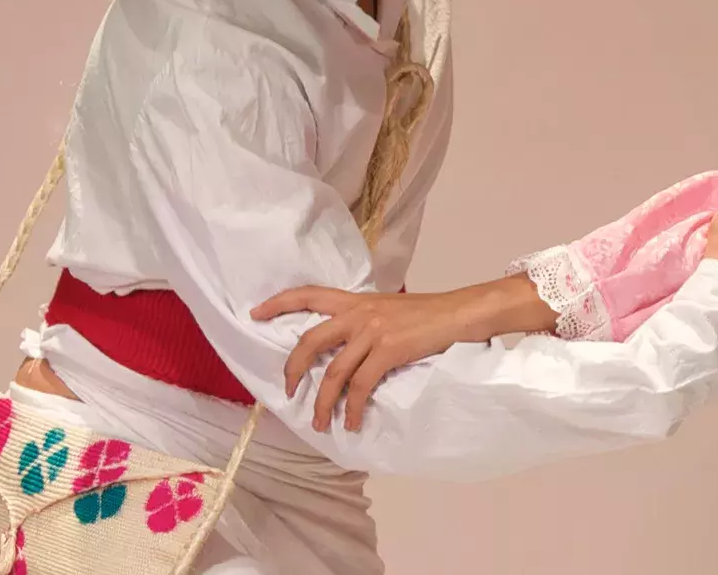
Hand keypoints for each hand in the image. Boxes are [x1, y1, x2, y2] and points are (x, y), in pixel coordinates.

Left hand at [251, 275, 550, 432]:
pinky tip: (352, 422)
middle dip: (294, 370)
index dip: (279, 303)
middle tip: (289, 391)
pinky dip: (353, 408)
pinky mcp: (389, 350)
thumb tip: (350, 345)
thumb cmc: (432, 313)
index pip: (309, 294)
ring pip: (333, 372)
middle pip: (310, 340)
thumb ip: (367, 321)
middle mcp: (359, 313)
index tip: (255, 313)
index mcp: (358, 300)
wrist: (463, 312)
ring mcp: (373, 331)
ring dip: (322, 402)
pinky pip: (360, 386)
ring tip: (320, 423)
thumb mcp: (392, 309)